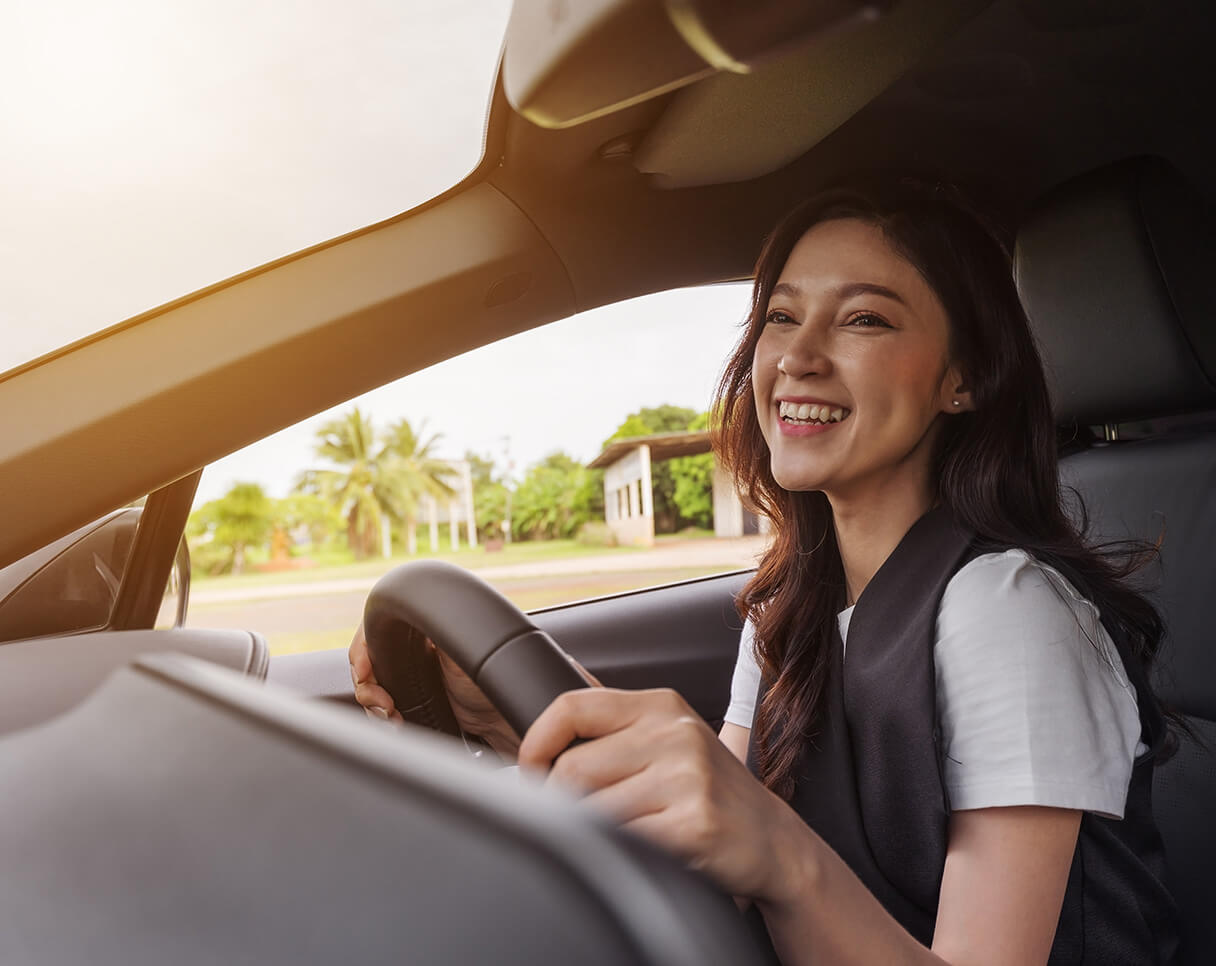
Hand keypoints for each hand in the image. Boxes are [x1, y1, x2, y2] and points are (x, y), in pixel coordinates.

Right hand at [348, 622, 520, 755]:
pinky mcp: (416, 704)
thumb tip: (404, 615)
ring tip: (393, 716)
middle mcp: (417, 649)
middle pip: (370, 661)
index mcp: (424, 627)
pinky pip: (384, 707)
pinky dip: (384, 716)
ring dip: (375, 703)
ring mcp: (415, 678)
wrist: (509, 720)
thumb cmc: (496, 680)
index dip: (364, 650)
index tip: (365, 671)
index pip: (376, 629)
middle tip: (383, 702)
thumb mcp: (462, 643)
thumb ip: (434, 627)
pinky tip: (396, 722)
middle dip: (368, 684)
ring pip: (374, 686)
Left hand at [517, 688, 806, 902]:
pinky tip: (639, 853)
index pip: (572, 706)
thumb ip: (614, 713)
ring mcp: (687, 778)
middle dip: (559, 801)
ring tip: (614, 835)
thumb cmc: (710, 789)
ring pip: (593, 810)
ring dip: (590, 832)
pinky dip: (619, 854)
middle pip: (574, 767)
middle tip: (569, 818)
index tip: (530, 770)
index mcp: (661, 705)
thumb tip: (564, 667)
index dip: (536, 742)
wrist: (773, 841)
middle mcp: (674, 733)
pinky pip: (624, 843)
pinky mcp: (694, 825)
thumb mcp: (670, 735)